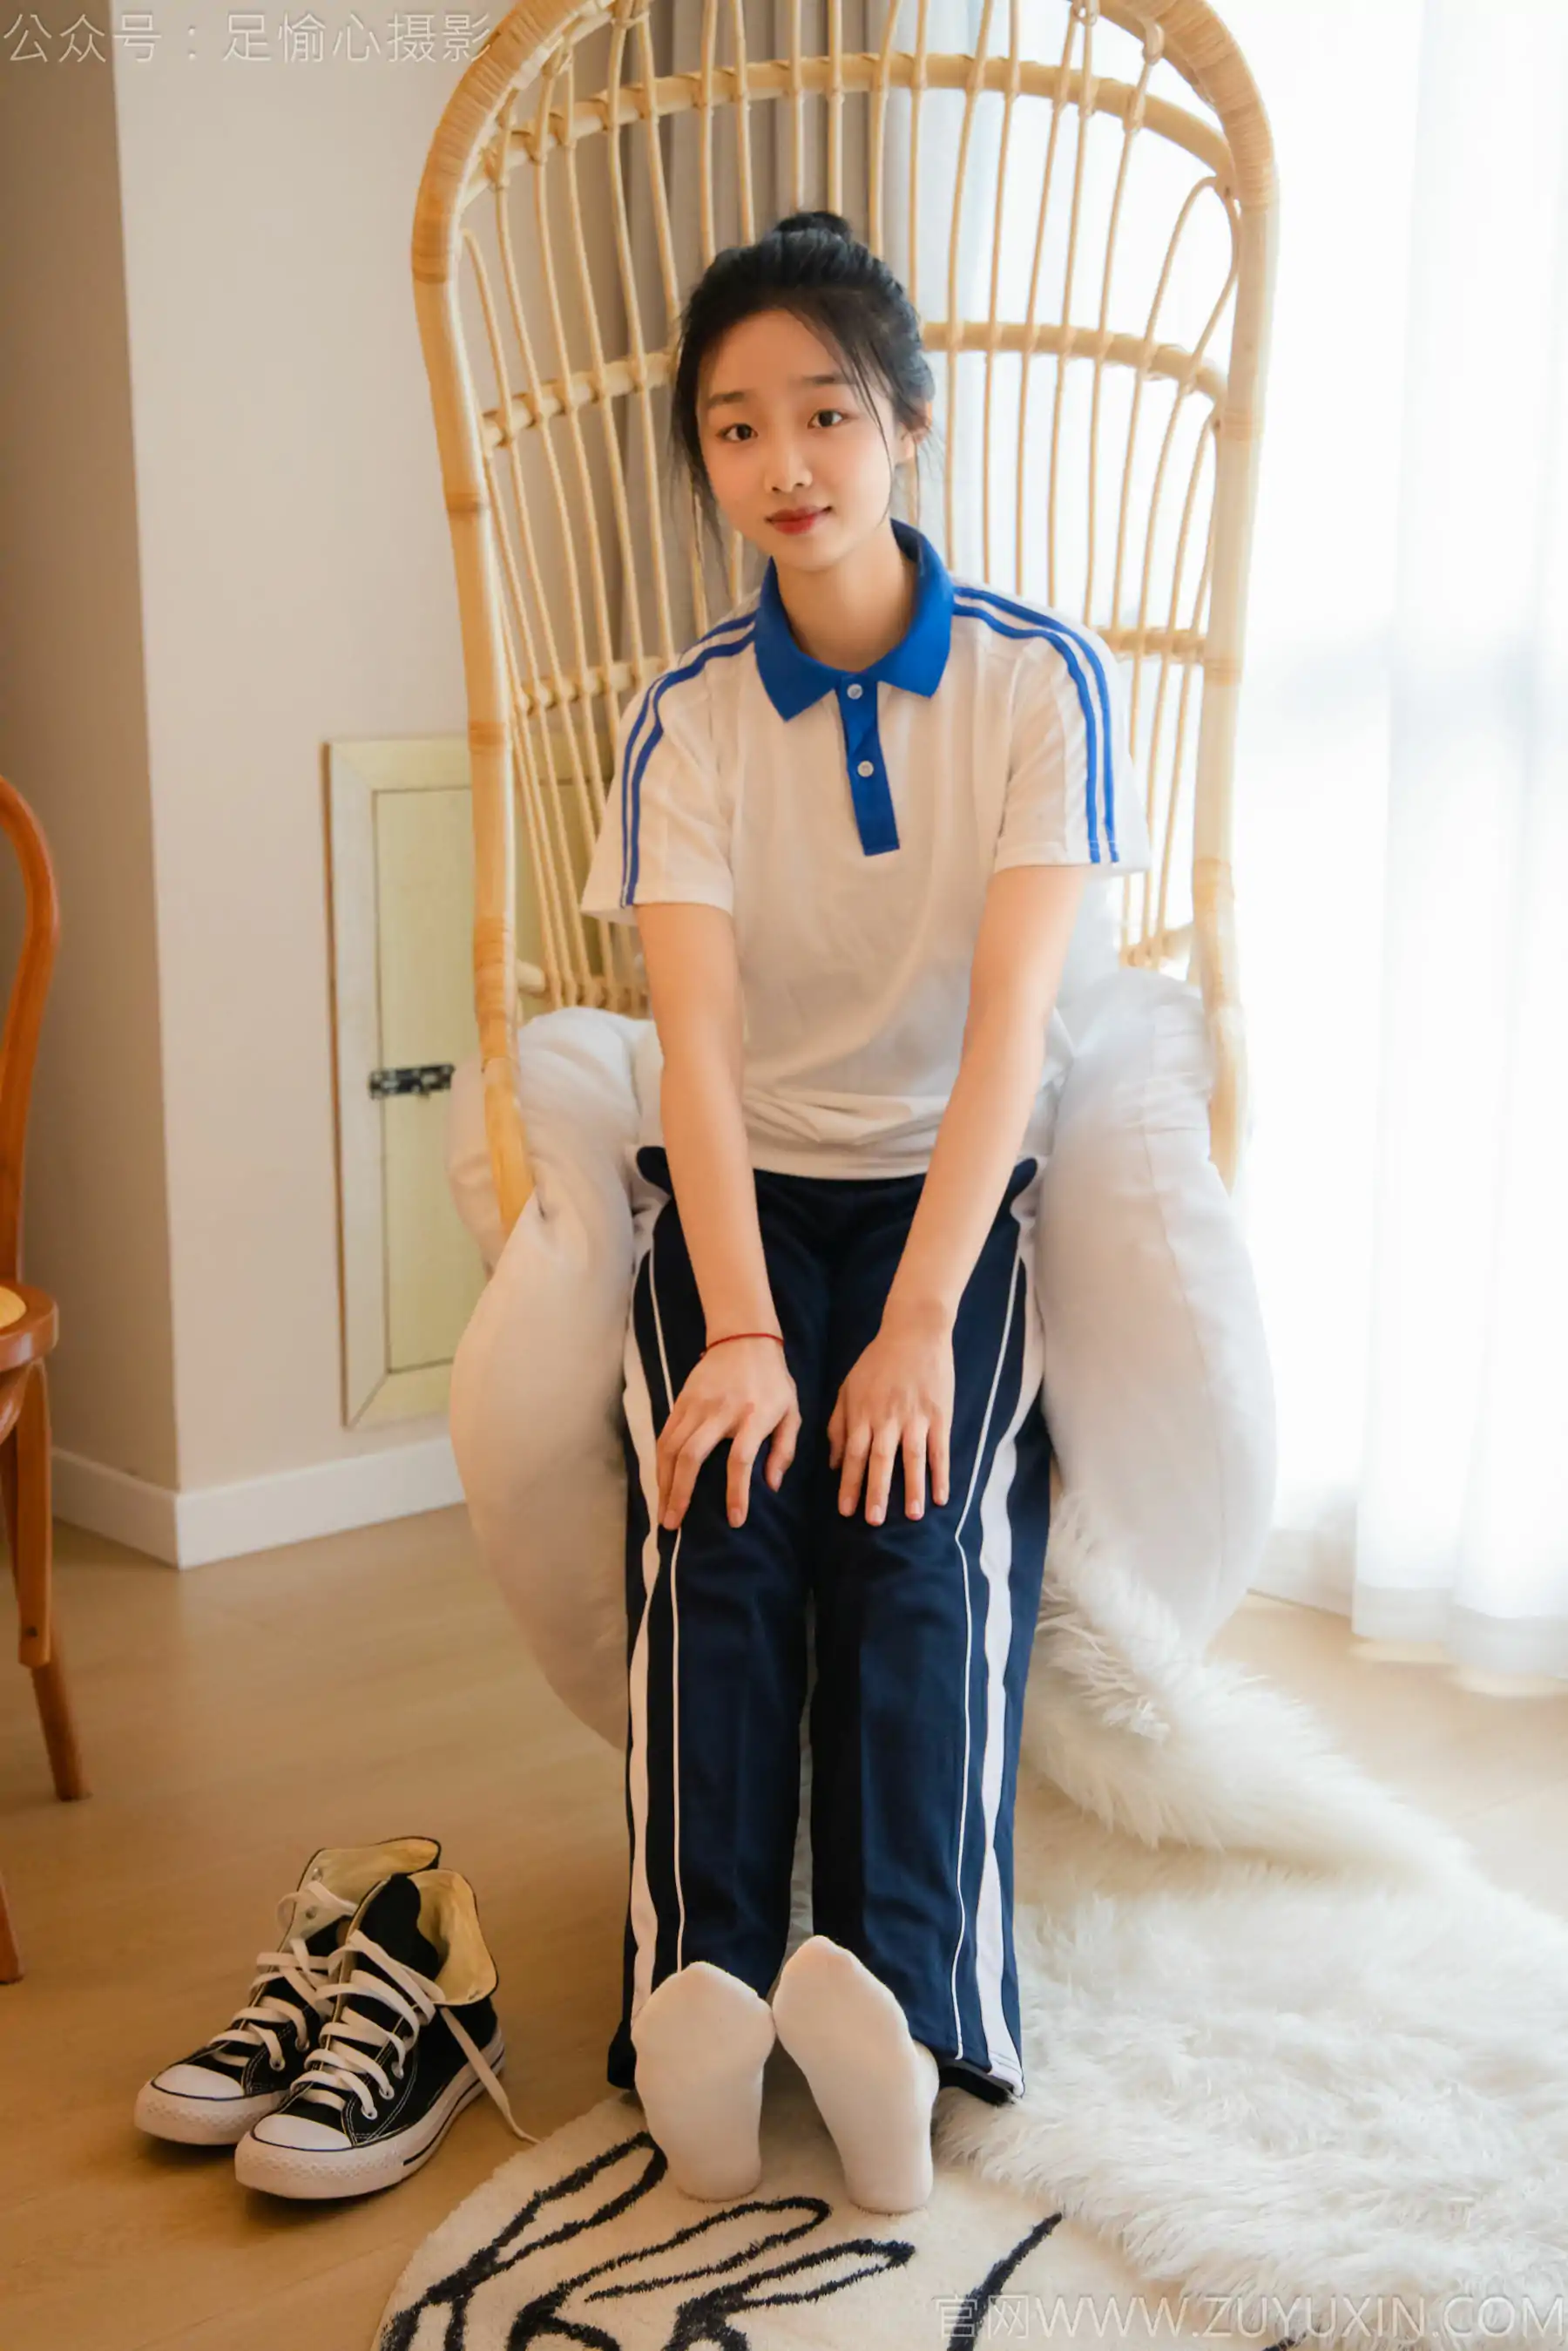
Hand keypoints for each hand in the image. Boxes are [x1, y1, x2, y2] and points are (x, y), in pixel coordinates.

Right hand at [657, 1335, 800, 1532]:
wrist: (745, 1339)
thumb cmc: (773, 1382)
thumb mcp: (792, 1412)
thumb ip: (785, 1449)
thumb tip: (772, 1485)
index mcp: (755, 1415)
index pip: (741, 1459)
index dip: (737, 1492)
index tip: (735, 1520)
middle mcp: (721, 1411)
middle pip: (693, 1456)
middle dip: (681, 1493)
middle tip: (675, 1524)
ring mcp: (697, 1405)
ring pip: (672, 1448)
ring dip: (664, 1483)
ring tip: (663, 1512)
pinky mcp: (681, 1400)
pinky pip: (665, 1436)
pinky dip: (659, 1463)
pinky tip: (660, 1484)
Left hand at [827, 1301, 953, 1524]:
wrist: (914, 1331)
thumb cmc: (877, 1362)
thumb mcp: (848, 1388)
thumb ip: (838, 1425)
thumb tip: (833, 1463)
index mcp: (863, 1413)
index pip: (854, 1454)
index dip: (850, 1483)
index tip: (846, 1511)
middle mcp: (888, 1418)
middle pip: (880, 1460)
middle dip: (876, 1491)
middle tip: (873, 1521)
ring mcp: (915, 1417)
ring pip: (912, 1458)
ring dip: (912, 1488)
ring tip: (911, 1516)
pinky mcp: (939, 1414)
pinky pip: (940, 1449)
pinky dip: (941, 1474)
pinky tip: (941, 1496)